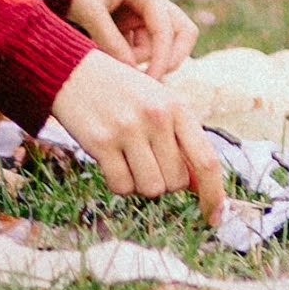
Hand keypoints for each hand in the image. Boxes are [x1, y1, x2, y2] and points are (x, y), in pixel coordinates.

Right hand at [53, 52, 228, 219]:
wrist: (73, 72)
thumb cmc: (122, 93)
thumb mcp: (158, 104)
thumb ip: (181, 141)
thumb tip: (199, 188)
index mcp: (177, 107)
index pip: (206, 161)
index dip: (213, 194)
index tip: (214, 217)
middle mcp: (156, 117)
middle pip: (176, 183)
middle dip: (165, 182)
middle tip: (147, 161)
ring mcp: (128, 129)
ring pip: (150, 189)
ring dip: (141, 185)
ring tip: (129, 160)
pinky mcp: (101, 142)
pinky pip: (121, 187)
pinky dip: (119, 184)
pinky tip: (111, 162)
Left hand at [67, 0, 194, 74]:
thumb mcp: (88, 11)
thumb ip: (109, 40)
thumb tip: (131, 70)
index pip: (165, 27)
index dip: (163, 56)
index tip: (151, 79)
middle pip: (182, 32)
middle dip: (170, 57)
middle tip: (151, 79)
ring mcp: (147, 10)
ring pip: (160, 43)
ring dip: (142, 57)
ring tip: (110, 56)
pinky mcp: (137, 21)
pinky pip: (145, 44)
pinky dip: (132, 55)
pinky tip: (110, 52)